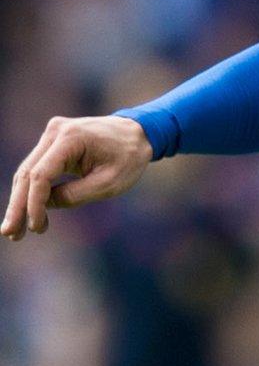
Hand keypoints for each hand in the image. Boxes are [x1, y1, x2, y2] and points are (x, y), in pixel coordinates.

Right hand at [3, 116, 153, 239]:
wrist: (139, 133)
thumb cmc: (129, 158)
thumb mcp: (109, 183)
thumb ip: (75, 195)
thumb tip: (44, 206)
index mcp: (71, 138)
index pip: (41, 175)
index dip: (34, 204)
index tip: (36, 228)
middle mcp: (56, 132)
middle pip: (27, 173)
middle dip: (18, 206)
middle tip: (10, 233)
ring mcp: (52, 134)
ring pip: (28, 172)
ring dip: (21, 201)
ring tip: (14, 231)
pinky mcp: (53, 142)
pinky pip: (37, 168)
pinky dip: (32, 191)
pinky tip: (26, 213)